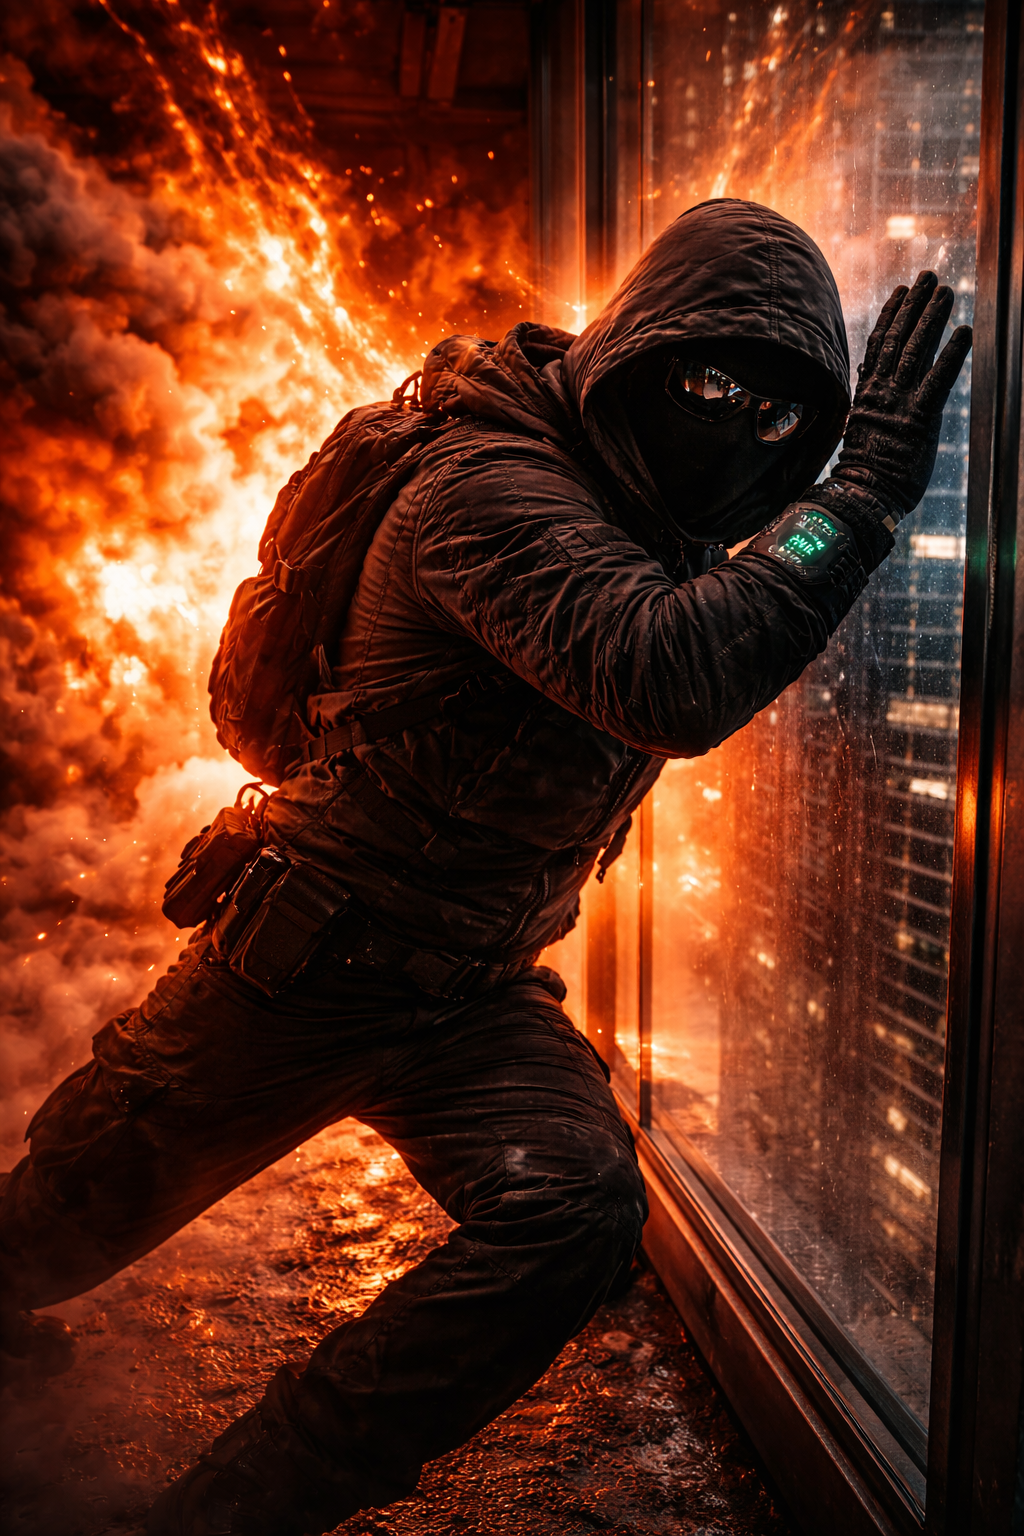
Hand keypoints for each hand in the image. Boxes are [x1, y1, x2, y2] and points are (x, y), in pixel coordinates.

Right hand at [833, 270, 972, 523]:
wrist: (861, 497)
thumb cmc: (862, 476)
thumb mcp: (860, 435)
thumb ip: (867, 409)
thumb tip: (866, 393)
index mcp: (867, 396)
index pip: (879, 346)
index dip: (891, 316)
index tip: (901, 292)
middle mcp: (882, 393)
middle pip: (899, 339)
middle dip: (915, 306)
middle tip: (929, 277)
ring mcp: (899, 404)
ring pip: (916, 352)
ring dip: (932, 319)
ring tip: (947, 293)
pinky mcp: (918, 420)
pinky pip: (937, 382)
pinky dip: (951, 355)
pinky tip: (964, 332)